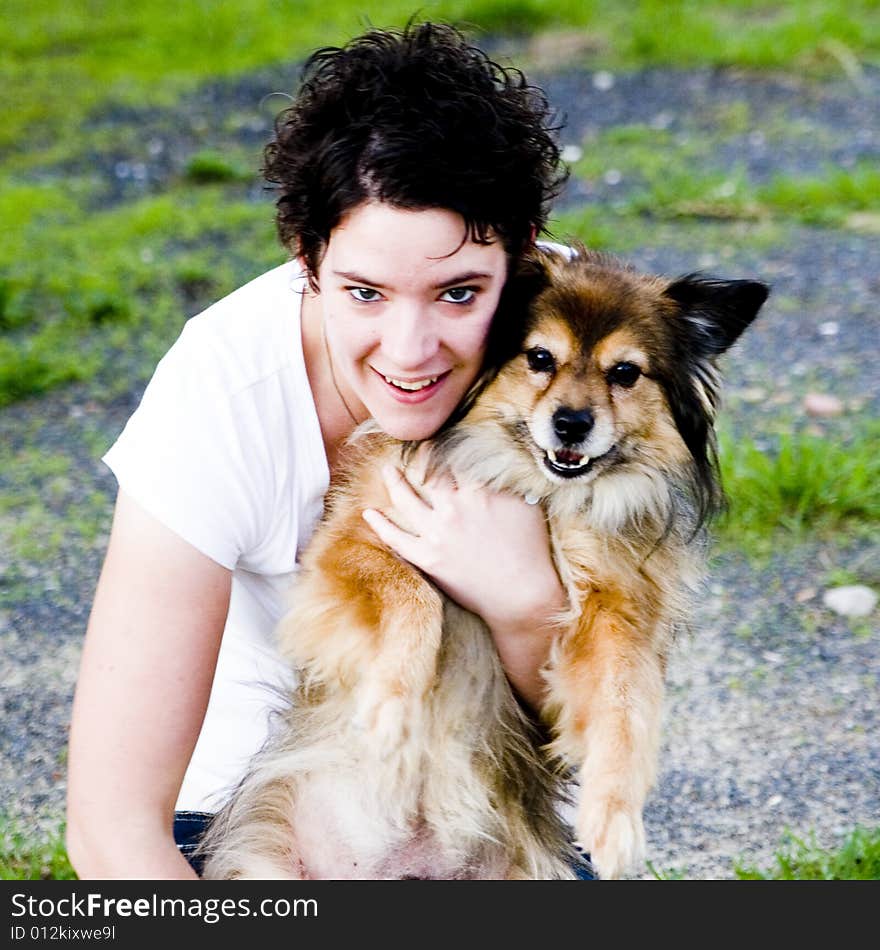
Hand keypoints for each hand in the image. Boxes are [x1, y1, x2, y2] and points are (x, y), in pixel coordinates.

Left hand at [361, 450, 568, 707]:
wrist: (522, 595)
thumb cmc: (531, 549)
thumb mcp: (527, 505)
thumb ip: (507, 480)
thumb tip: (498, 459)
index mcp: (479, 492)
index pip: (454, 458)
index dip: (444, 446)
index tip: (437, 438)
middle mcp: (454, 508)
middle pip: (427, 473)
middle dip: (418, 457)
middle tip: (410, 448)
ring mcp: (437, 534)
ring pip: (406, 499)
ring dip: (394, 482)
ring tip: (388, 471)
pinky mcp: (428, 558)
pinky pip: (396, 539)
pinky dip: (381, 525)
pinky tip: (370, 513)